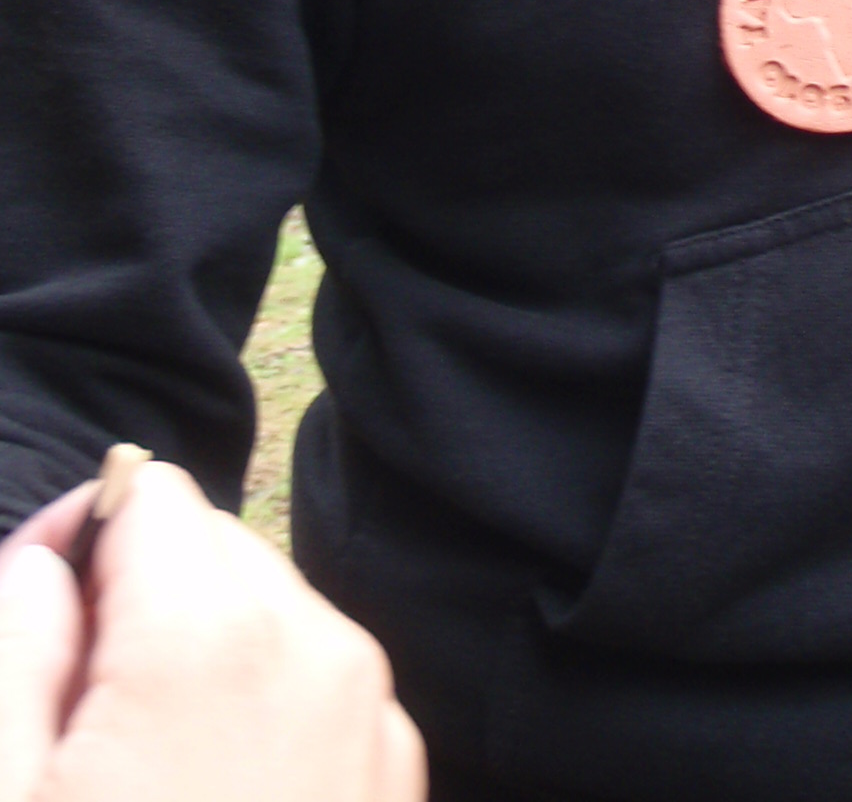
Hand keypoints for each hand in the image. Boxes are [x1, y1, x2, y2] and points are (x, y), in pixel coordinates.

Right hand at [0, 460, 424, 801]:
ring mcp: (373, 718)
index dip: (77, 540)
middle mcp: (317, 653)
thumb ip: (16, 649)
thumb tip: (45, 570)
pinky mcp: (398, 778)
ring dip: (202, 657)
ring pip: (271, 616)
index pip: (149, 494)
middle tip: (73, 712)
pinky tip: (208, 796)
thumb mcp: (6, 793)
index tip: (38, 613)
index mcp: (213, 638)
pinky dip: (264, 712)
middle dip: (140, 600)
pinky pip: (320, 690)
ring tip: (137, 770)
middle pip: (214, 550)